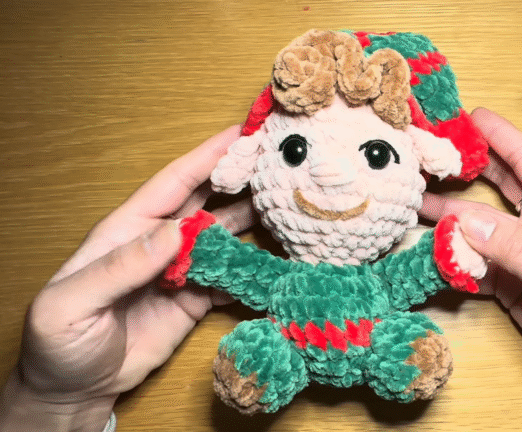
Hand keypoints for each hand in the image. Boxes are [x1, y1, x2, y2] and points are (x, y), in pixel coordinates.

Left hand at [0, 126, 255, 431]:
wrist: (74, 387)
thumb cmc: (58, 340)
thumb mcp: (73, 302)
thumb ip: (121, 267)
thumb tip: (173, 233)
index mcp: (129, 229)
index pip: (174, 183)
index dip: (207, 157)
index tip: (241, 134)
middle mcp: (161, 242)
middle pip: (207, 200)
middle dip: (240, 177)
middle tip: (278, 160)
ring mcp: (181, 270)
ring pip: (225, 235)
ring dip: (254, 218)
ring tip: (287, 201)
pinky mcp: (196, 299)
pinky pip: (231, 276)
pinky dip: (255, 268)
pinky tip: (279, 257)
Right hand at [420, 108, 521, 430]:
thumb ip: (519, 250)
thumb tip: (465, 218)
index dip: (498, 135)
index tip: (464, 115)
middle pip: (500, 183)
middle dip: (466, 166)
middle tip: (428, 149)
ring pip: (481, 223)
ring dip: (450, 213)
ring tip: (414, 197)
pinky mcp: (512, 281)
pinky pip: (476, 260)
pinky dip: (454, 255)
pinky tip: (430, 249)